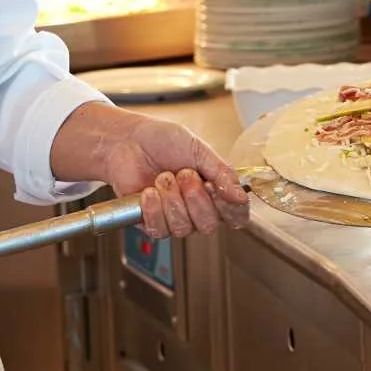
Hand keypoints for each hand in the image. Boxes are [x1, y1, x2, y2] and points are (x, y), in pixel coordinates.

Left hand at [51, 103, 250, 238]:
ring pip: (183, 228)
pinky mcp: (152, 223)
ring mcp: (175, 218)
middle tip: (184, 173)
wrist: (129, 141)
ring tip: (163, 177)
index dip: (230, 208)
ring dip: (172, 200)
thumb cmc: (163, 141)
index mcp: (215, 192)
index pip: (236, 215)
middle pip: (209, 225)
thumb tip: (241, 197)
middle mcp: (198, 210)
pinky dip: (153, 208)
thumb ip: (222, 173)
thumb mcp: (198, 150)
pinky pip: (159, 229)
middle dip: (195, 198)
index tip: (216, 187)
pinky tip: (148, 192)